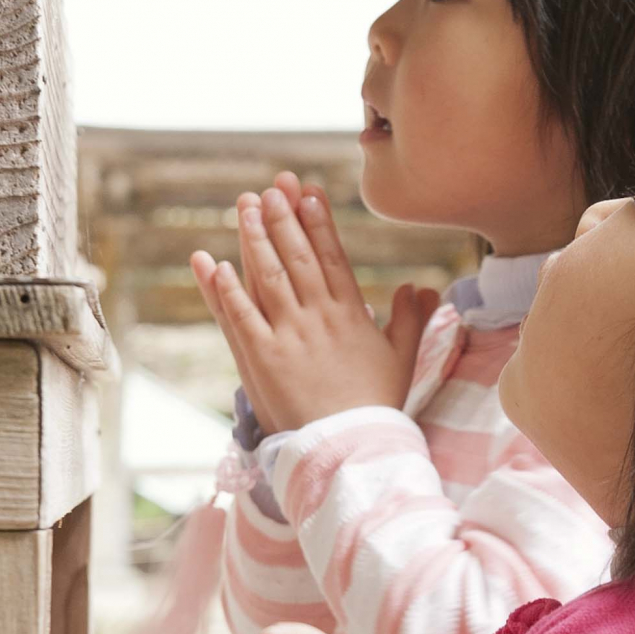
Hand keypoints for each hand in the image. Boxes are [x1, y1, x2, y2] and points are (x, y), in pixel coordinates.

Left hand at [189, 181, 438, 434]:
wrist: (349, 448)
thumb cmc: (375, 405)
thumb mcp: (402, 358)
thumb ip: (412, 318)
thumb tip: (420, 286)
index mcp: (350, 314)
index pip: (332, 257)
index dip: (318, 222)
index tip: (308, 192)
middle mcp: (317, 318)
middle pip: (297, 257)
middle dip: (283, 218)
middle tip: (272, 186)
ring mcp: (287, 337)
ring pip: (267, 277)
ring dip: (254, 239)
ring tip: (245, 206)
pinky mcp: (260, 359)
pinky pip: (240, 317)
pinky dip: (225, 289)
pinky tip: (214, 263)